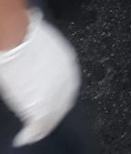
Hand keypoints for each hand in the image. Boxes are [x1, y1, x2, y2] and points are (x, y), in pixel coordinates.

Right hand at [0, 9, 80, 146]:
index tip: (49, 103)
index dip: (58, 96)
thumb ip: (46, 52)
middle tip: (41, 123)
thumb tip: (37, 42)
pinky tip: (23, 138)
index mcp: (68, 63)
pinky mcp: (42, 107)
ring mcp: (55, 94)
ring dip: (41, 126)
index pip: (67, 86)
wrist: (19, 41)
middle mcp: (67, 80)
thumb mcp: (45, 42)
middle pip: (62, 104)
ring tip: (31, 134)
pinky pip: (38, 126)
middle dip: (53, 114)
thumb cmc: (27, 35)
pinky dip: (31, 134)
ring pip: (51, 118)